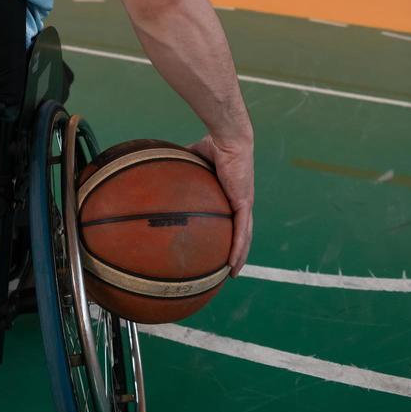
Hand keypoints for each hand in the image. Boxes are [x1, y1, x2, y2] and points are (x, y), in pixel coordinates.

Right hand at [187, 132, 253, 277]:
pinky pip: (241, 230)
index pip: (233, 218)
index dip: (230, 234)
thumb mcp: (196, 158)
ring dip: (240, 256)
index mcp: (232, 192)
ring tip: (233, 273)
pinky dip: (238, 247)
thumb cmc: (215, 143)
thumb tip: (165, 161)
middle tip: (230, 268)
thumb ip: (184, 164)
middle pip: (243, 233)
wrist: (227, 138)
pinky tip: (232, 263)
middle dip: (238, 251)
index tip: (222, 247)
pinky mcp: (243, 202)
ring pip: (245, 236)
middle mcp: (241, 201)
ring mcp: (244, 203)